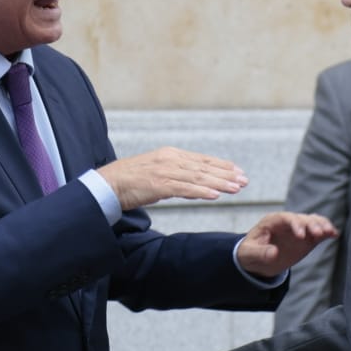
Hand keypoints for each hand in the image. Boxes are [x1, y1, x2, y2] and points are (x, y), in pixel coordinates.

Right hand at [97, 147, 246, 210]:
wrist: (106, 184)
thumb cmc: (130, 182)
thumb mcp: (157, 174)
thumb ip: (177, 178)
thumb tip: (196, 186)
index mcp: (170, 155)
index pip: (202, 160)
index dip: (222, 166)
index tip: (238, 171)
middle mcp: (170, 160)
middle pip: (204, 167)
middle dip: (226, 174)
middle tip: (244, 180)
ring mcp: (164, 171)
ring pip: (198, 177)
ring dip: (219, 183)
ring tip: (236, 188)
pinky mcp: (158, 184)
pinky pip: (184, 188)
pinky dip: (201, 191)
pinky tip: (214, 195)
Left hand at [236, 212, 336, 278]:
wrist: (256, 260)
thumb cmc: (250, 253)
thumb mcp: (250, 254)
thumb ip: (261, 253)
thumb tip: (274, 253)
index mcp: (273, 221)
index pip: (286, 218)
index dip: (295, 224)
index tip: (301, 236)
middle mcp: (288, 222)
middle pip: (302, 218)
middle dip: (311, 225)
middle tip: (319, 234)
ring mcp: (299, 229)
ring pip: (313, 222)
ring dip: (322, 225)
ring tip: (330, 233)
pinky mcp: (307, 238)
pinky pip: (318, 232)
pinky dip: (327, 231)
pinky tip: (334, 235)